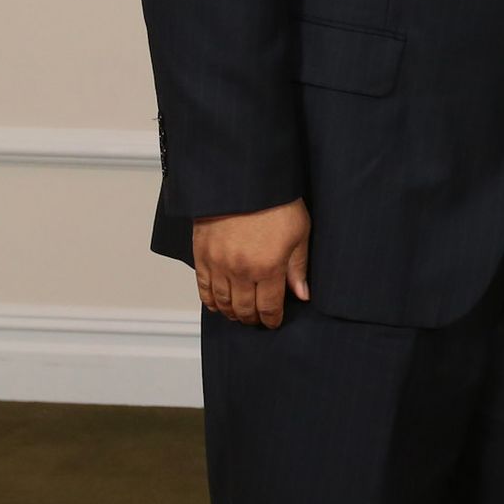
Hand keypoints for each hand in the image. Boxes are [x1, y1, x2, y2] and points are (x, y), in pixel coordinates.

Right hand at [193, 198, 310, 328]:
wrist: (243, 181)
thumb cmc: (276, 202)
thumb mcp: (299, 233)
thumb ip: (298, 267)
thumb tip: (302, 295)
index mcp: (268, 267)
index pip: (269, 306)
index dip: (272, 319)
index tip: (274, 322)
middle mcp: (241, 271)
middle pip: (245, 308)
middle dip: (252, 319)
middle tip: (257, 321)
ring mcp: (218, 264)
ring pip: (223, 302)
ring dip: (232, 313)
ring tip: (240, 314)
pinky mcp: (201, 255)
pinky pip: (203, 288)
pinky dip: (210, 301)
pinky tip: (218, 305)